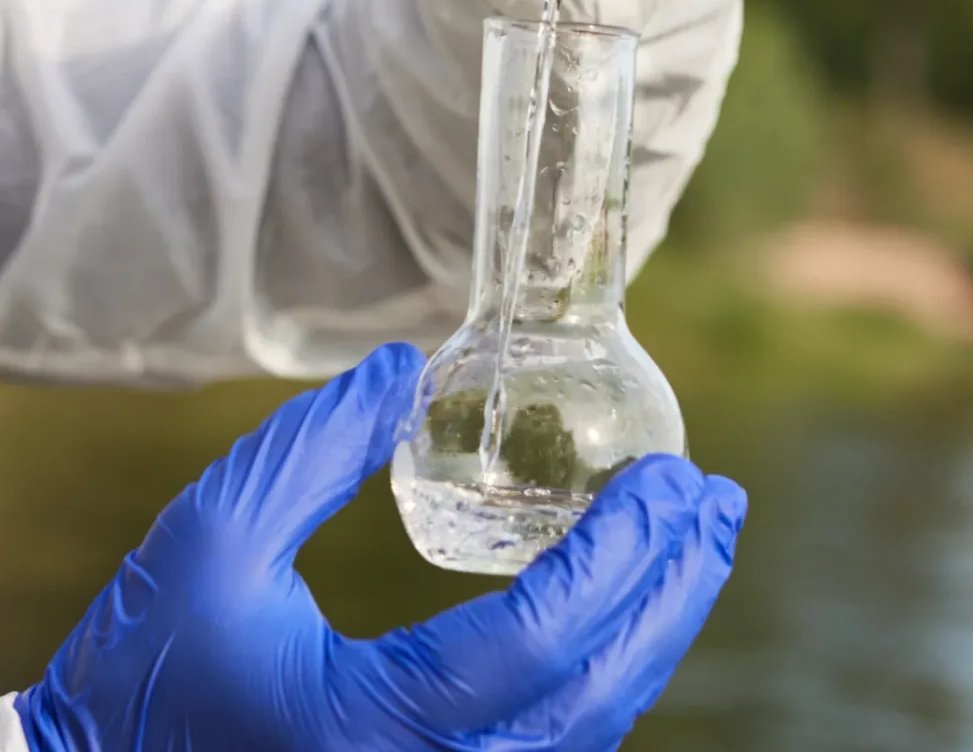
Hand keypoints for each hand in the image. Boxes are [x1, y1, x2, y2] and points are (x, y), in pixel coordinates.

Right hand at [15, 342, 746, 751]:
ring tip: (701, 545)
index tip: (667, 480)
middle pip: (595, 700)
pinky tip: (630, 604)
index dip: (618, 557)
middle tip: (717, 506)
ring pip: (589, 731)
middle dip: (674, 594)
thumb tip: (408, 368)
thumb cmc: (146, 662)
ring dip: (659, 630)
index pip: (535, 645)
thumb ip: (314, 443)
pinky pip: (555, 739)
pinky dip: (611, 668)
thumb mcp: (214, 532)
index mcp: (367, 730)